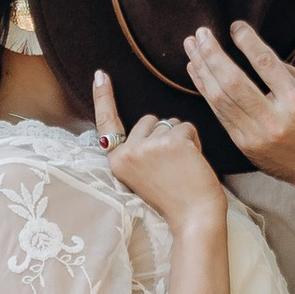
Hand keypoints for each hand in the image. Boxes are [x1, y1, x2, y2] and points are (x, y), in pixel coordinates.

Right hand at [91, 70, 225, 230]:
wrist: (194, 218)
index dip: (103, 97)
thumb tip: (149, 122)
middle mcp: (128, 152)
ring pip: (170, 123)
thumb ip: (138, 151)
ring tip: (182, 167)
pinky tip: (192, 164)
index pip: (107, 123)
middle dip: (163, 135)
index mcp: (117, 161)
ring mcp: (150, 146)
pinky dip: (194, 142)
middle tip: (170, 166)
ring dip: (181, 140)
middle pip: (148, 120)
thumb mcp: (142, 175)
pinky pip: (187, 127)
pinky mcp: (173, 141)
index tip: (100, 74)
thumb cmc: (173, 199)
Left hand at [181, 19, 294, 202]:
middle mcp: (274, 120)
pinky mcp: (245, 146)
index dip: (247, 42)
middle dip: (212, 55)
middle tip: (200, 34)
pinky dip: (206, 92)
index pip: (265, 64)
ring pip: (220, 99)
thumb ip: (287, 72)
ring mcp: (256, 136)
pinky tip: (198, 74)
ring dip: (202, 70)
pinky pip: (220, 114)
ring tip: (192, 48)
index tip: (235, 26)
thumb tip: (256, 52)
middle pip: (233, 82)